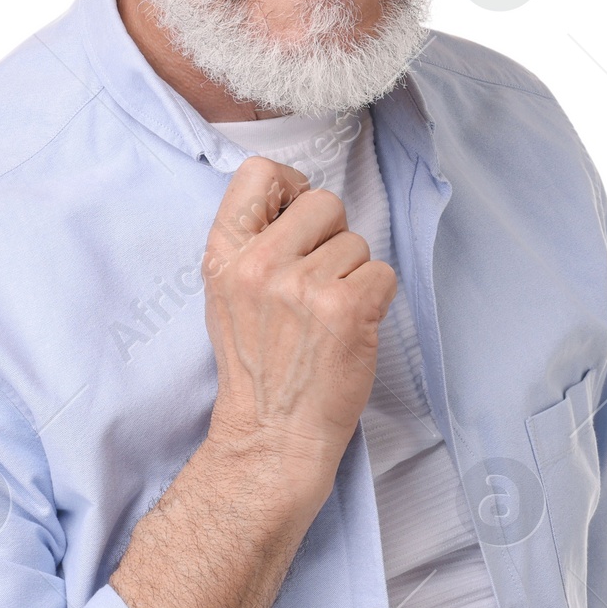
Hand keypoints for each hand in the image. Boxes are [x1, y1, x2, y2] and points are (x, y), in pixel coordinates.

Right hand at [201, 155, 396, 486]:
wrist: (271, 434)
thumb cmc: (257, 368)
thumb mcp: (228, 295)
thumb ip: (253, 244)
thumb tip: (297, 197)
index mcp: (224, 255)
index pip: (257, 173)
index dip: (290, 185)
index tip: (298, 217)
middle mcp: (260, 264)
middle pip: (324, 201)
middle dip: (332, 236)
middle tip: (319, 283)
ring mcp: (304, 286)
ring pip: (358, 242)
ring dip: (353, 276)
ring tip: (327, 318)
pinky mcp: (346, 309)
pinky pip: (382, 273)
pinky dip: (376, 300)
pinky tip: (350, 329)